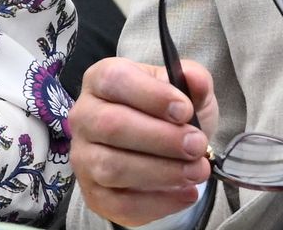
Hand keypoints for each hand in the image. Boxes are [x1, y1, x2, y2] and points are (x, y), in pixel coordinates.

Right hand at [71, 55, 218, 226]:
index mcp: (101, 80)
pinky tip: (186, 193)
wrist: (161, 151)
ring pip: (113, 167)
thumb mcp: (185, 91)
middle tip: (197, 145)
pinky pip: (121, 203)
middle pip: (112, 126)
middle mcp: (84, 117)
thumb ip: (194, 80)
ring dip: (162, 172)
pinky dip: (159, 202)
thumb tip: (196, 79)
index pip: (115, 80)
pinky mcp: (94, 193)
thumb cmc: (167, 114)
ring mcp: (84, 158)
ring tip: (197, 171)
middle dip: (162, 139)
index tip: (185, 110)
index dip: (151, 95)